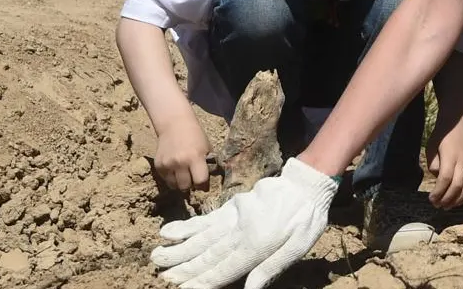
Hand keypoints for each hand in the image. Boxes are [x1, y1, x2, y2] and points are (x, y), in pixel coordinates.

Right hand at [151, 114, 212, 194]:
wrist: (174, 124)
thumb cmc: (194, 136)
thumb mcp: (206, 148)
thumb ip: (207, 165)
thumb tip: (207, 183)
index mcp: (195, 157)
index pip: (200, 181)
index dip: (203, 185)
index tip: (203, 184)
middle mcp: (180, 162)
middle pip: (186, 187)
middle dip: (191, 185)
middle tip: (192, 179)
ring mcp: (167, 164)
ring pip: (174, 186)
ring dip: (180, 183)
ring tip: (183, 175)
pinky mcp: (158, 166)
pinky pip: (166, 180)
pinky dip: (171, 178)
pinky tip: (175, 169)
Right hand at [152, 158, 336, 288]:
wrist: (307, 183)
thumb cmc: (306, 220)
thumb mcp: (298, 248)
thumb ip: (270, 269)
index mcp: (256, 245)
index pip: (224, 269)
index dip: (203, 281)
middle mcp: (239, 232)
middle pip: (207, 254)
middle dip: (183, 268)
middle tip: (161, 277)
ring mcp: (232, 217)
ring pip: (201, 236)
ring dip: (177, 249)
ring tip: (156, 257)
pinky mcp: (231, 206)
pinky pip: (205, 219)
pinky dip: (185, 227)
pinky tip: (168, 232)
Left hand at [426, 110, 462, 208]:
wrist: (456, 127)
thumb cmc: (440, 139)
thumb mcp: (431, 149)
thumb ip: (434, 166)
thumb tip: (440, 182)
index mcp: (451, 155)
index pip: (446, 178)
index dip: (438, 192)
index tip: (431, 199)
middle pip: (457, 185)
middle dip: (446, 199)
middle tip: (437, 205)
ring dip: (457, 200)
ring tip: (447, 206)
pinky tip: (458, 201)